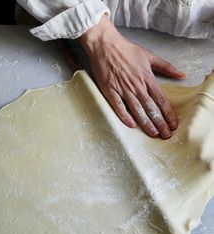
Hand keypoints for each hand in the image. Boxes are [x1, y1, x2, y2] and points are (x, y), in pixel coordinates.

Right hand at [80, 15, 185, 138]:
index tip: (173, 124)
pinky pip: (118, 106)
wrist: (106, 44)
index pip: (161, 100)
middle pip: (151, 108)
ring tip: (153, 134)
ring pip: (137, 109)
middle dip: (160, 123)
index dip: (168, 113)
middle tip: (166, 135)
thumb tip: (182, 75)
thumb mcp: (149, 56)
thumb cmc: (127, 50)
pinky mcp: (110, 90)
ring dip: (146, 123)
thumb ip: (166, 67)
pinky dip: (124, 116)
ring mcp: (123, 89)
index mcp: (147, 78)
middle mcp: (137, 86)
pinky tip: (131, 125)